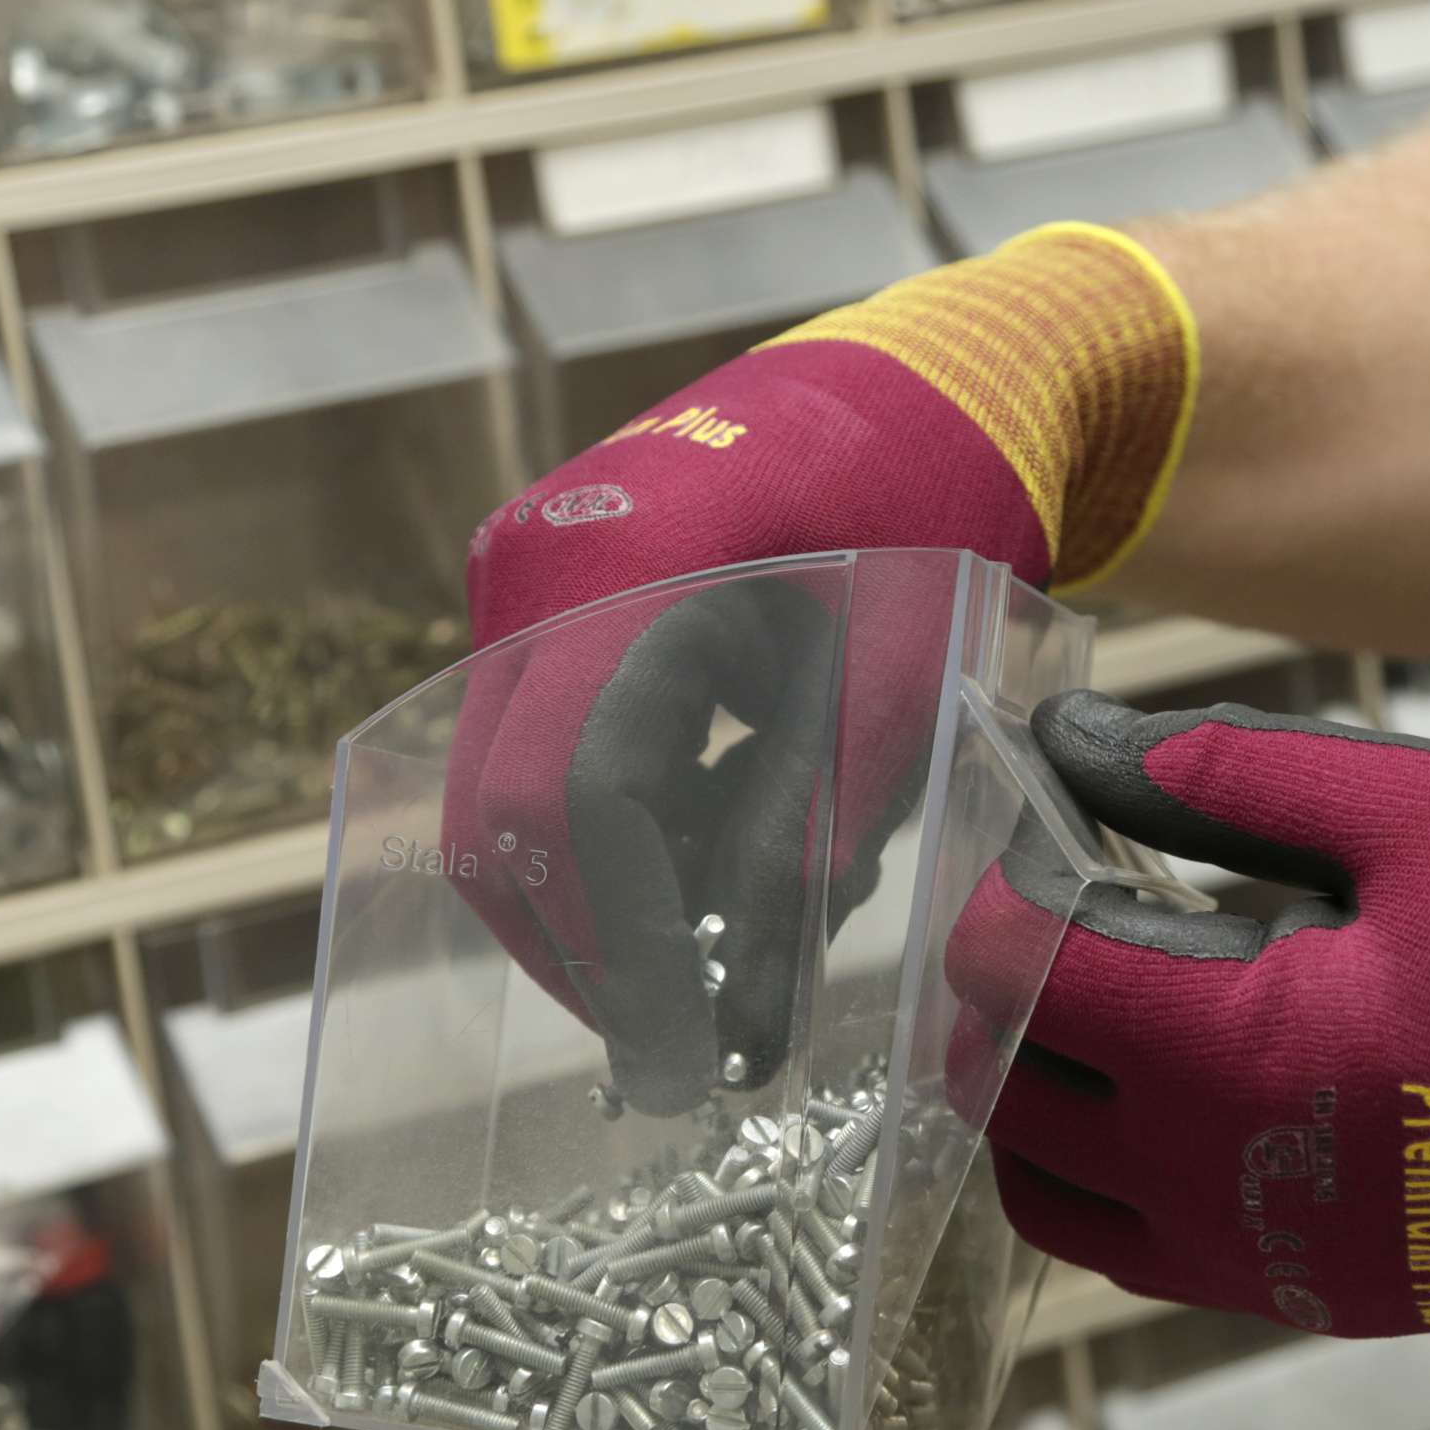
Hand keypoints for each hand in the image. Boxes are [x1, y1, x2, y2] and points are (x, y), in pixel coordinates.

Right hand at [440, 227, 1194, 1116]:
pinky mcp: (547, 587)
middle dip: (580, 943)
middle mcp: (536, 563)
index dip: (610, 944)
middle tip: (670, 1042)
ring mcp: (527, 568)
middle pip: (495, 809)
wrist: (929, 381)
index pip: (558, 802)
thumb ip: (817, 836)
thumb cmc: (934, 512)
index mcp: (621, 568)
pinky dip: (613, 815)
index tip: (677, 1048)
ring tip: (721, 942)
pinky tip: (722, 839)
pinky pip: (540, 733)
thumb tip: (749, 1000)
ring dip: (600, 886)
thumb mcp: (902, 684)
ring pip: (507, 780)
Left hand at [956, 692, 1429, 1386]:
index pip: (1012, 975)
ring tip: (1119, 1003)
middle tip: (1063, 906)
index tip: (1037, 829)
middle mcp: (1218, 1184)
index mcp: (1228, 1049)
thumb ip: (1228, 779)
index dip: (995, 889)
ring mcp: (1271, 1266)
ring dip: (1049, 1106)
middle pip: (1007, 1104)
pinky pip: (1159, 1256)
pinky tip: (1204, 1087)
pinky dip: (1127, 1179)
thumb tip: (1081, 745)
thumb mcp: (1426, 816)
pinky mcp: (1328, 1301)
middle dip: (999, 1000)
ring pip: (1064, 1207)